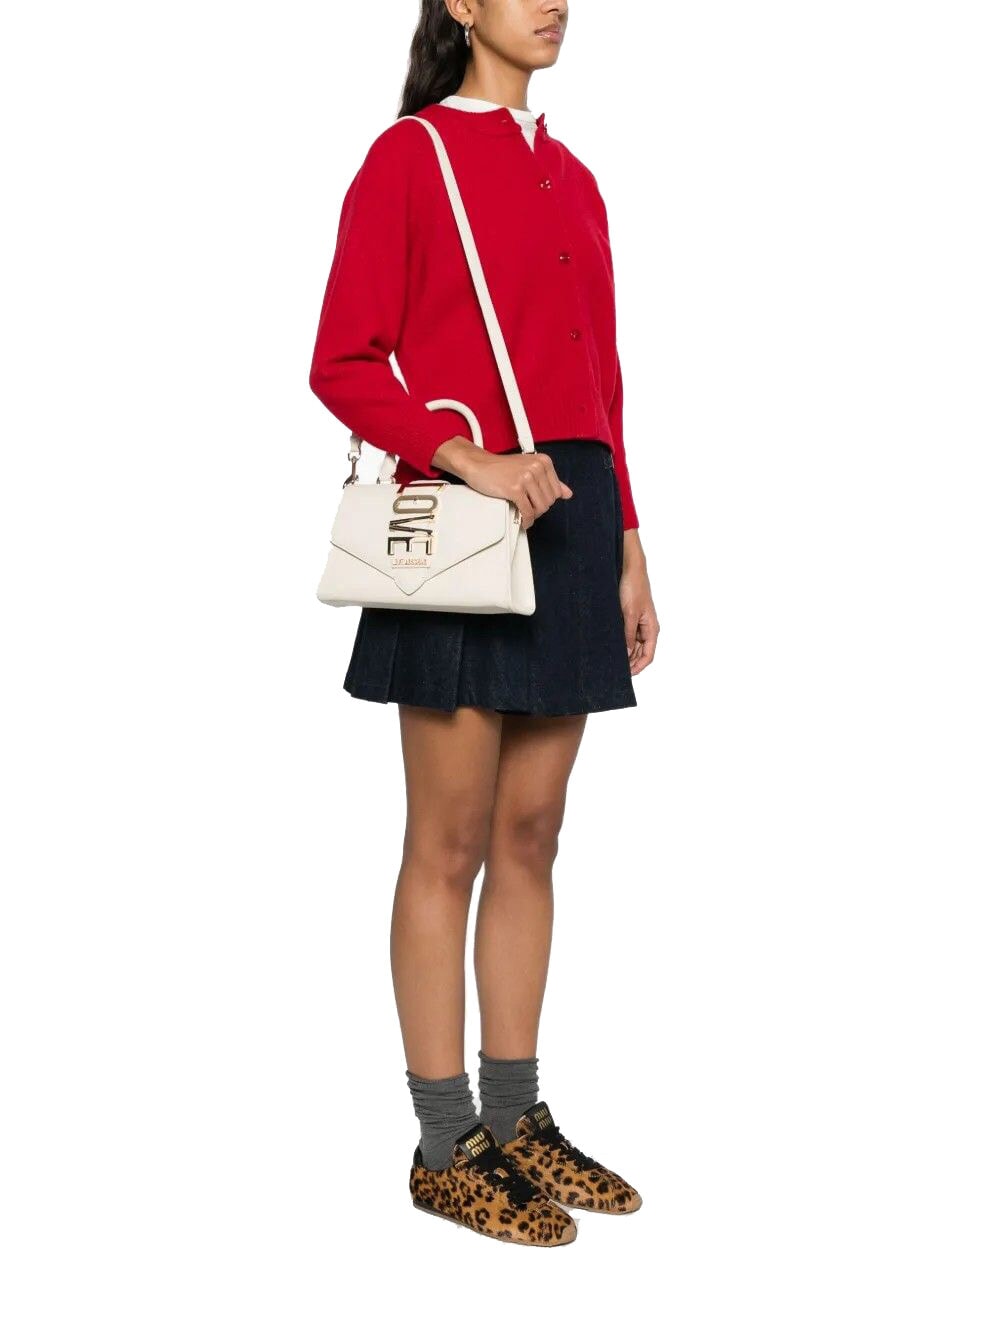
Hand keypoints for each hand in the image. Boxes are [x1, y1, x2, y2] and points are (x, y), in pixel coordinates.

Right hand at [431, 437, 572, 528]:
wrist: (478, 465)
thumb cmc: (500, 467)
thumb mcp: (528, 468)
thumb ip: (549, 480)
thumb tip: (567, 492)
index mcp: (543, 461)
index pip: (556, 491)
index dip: (546, 500)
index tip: (537, 501)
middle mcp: (536, 468)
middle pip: (549, 501)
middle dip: (539, 508)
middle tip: (528, 507)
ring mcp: (526, 478)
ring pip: (540, 508)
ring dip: (532, 515)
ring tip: (524, 512)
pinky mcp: (515, 489)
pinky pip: (527, 512)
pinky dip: (525, 520)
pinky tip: (522, 519)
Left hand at [619, 532, 657, 674]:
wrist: (628, 568)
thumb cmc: (633, 588)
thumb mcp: (629, 613)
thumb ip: (627, 635)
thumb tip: (626, 654)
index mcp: (651, 629)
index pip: (648, 656)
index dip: (637, 667)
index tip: (624, 674)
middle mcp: (646, 629)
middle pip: (638, 653)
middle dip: (628, 662)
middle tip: (612, 668)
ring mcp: (637, 624)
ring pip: (631, 646)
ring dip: (622, 653)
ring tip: (608, 658)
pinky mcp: (628, 618)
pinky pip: (624, 635)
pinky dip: (618, 642)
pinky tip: (608, 645)